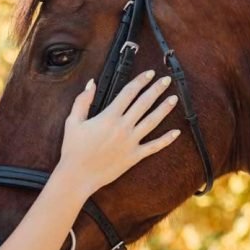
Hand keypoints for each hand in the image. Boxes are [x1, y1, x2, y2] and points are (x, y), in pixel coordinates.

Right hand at [57, 69, 180, 198]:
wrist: (78, 175)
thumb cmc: (73, 149)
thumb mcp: (73, 121)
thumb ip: (82, 100)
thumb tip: (91, 83)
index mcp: (109, 117)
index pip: (128, 93)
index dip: (140, 81)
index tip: (149, 73)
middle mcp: (123, 127)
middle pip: (144, 103)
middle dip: (156, 89)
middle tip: (166, 80)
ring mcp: (131, 142)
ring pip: (152, 121)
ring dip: (164, 109)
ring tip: (174, 99)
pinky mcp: (134, 156)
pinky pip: (153, 146)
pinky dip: (166, 140)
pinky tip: (176, 133)